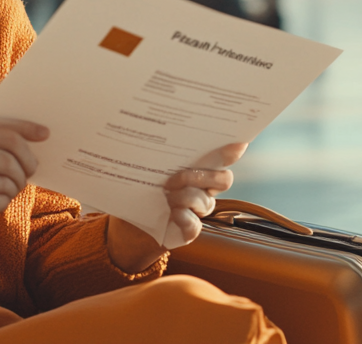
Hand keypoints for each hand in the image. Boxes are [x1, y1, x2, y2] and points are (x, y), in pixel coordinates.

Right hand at [0, 118, 47, 247]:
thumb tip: (30, 138)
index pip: (5, 131)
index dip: (29, 132)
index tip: (45, 134)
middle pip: (12, 156)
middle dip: (27, 164)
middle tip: (29, 170)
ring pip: (10, 180)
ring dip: (15, 185)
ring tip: (8, 186)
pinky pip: (2, 200)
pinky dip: (4, 200)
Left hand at [106, 142, 247, 272]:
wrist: (124, 226)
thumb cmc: (136, 191)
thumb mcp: (143, 167)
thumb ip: (156, 153)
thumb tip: (153, 130)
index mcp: (196, 169)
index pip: (222, 158)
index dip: (232, 152)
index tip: (237, 144)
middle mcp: (202, 189)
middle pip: (223, 179)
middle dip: (203, 176)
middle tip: (173, 178)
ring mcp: (197, 211)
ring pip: (205, 201)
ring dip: (184, 197)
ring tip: (164, 196)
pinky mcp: (188, 231)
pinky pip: (195, 225)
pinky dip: (184, 218)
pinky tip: (172, 214)